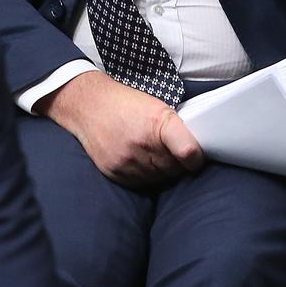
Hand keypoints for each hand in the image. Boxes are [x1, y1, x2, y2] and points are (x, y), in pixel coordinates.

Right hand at [35, 71, 203, 187]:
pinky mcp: (115, 172)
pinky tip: (136, 158)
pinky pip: (140, 183)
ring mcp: (127, 160)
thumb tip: (194, 153)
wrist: (88, 105)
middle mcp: (143, 143)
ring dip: (159, 169)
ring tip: (148, 150)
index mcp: (158, 123)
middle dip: (175, 162)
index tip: (196, 159)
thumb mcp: (156, 106)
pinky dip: (143, 174)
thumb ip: (175, 129)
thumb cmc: (125, 103)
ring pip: (158, 178)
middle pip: (174, 169)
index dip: (196, 159)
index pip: (187, 152)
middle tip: (167, 149)